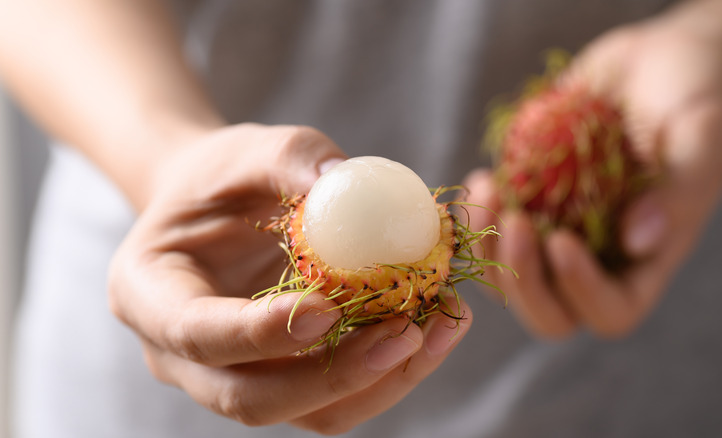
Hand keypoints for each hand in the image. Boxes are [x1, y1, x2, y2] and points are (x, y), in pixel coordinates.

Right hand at [108, 124, 471, 432]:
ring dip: (378, 382)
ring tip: (438, 330)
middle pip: (251, 398)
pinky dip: (389, 374)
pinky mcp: (285, 378)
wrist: (219, 206)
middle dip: (334, 376)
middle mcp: (182, 356)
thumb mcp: (245, 149)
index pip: (198, 334)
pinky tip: (433, 328)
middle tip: (404, 333)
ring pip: (306, 413)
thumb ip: (289, 158)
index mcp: (149, 296)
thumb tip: (344, 180)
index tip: (330, 308)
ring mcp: (234, 376)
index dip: (262, 333)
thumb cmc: (222, 175)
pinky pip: (338, 399)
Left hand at [464, 15, 721, 338]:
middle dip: (521, 278)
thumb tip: (637, 241)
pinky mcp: (526, 205)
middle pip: (549, 314)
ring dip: (486, 248)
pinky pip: (487, 235)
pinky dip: (474, 217)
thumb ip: (681, 191)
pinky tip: (481, 178)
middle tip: (514, 222)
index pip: (611, 312)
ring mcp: (556, 234)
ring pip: (507, 279)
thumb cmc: (690, 95)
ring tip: (486, 190)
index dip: (580, 291)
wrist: (655, 62)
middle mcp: (598, 258)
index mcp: (646, 259)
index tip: (562, 240)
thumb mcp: (701, 135)